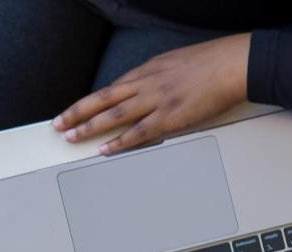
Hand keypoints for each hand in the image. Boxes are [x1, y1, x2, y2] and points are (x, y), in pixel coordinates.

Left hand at [54, 35, 250, 155]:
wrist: (232, 65)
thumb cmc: (211, 63)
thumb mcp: (176, 63)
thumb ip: (158, 77)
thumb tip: (146, 87)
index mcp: (148, 70)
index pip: (111, 89)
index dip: (89, 101)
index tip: (74, 111)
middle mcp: (147, 83)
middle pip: (103, 100)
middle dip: (78, 113)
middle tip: (59, 125)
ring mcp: (157, 100)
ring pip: (114, 115)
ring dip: (90, 127)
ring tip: (72, 137)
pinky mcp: (170, 117)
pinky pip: (139, 132)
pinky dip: (120, 142)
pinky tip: (106, 149)